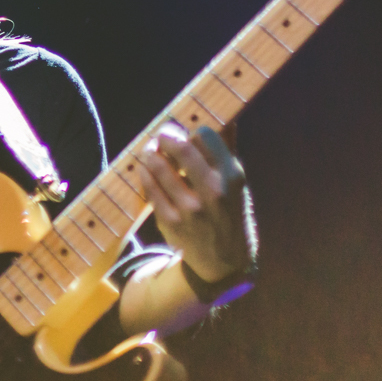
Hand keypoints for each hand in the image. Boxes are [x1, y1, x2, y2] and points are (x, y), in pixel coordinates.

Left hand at [140, 123, 252, 282]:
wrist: (224, 262)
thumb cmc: (230, 214)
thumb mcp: (236, 184)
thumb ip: (227, 151)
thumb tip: (227, 117)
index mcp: (232, 178)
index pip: (206, 137)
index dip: (193, 130)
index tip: (187, 132)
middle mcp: (212, 192)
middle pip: (180, 147)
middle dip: (166, 135)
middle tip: (162, 134)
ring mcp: (189, 208)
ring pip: (158, 165)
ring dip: (150, 151)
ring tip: (151, 149)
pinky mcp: (169, 221)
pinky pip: (149, 187)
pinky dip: (144, 172)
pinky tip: (146, 169)